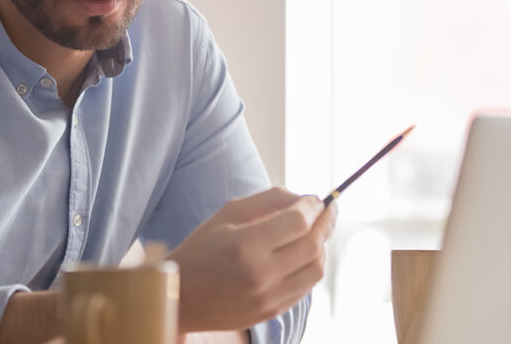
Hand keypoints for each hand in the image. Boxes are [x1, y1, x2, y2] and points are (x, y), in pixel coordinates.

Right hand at [167, 187, 336, 331]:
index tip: (316, 198)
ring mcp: (268, 298)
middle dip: (326, 222)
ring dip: (321, 245)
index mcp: (245, 245)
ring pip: (315, 268)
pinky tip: (304, 254)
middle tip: (329, 210)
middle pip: (312, 244)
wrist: (181, 296)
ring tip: (317, 231)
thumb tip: (305, 199)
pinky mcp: (272, 312)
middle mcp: (260, 274)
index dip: (313, 207)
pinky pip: (306, 286)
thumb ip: (268, 200)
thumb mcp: (227, 214)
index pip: (298, 222)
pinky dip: (310, 266)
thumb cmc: (202, 249)